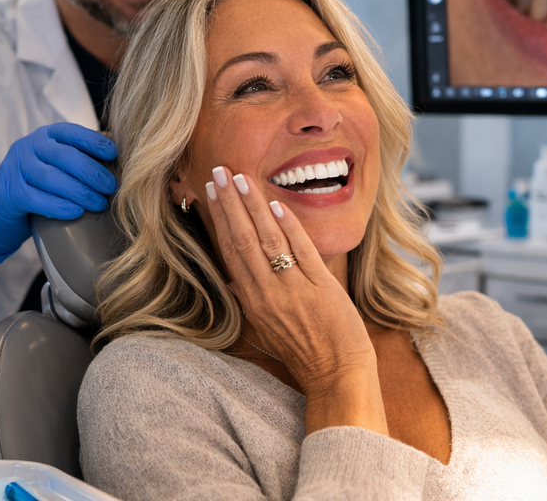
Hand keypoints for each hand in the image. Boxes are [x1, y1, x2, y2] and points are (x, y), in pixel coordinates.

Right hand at [0, 123, 116, 263]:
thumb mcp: (57, 167)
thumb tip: (121, 161)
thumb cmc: (39, 187)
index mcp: (44, 136)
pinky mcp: (8, 193)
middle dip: (92, 172)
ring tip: (99, 203)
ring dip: (80, 191)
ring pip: (51, 178)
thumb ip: (80, 160)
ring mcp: (14, 169)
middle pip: (65, 156)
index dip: (94, 142)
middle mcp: (27, 146)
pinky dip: (59, 206)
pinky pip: (36, 198)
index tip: (115, 154)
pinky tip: (76, 212)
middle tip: (112, 187)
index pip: (72, 132)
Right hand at [206, 166, 386, 434]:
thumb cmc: (303, 352)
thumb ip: (248, 301)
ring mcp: (293, 290)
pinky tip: (276, 205)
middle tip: (218, 172)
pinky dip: (288, 226)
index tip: (211, 193)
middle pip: (241, 240)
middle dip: (228, 203)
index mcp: (252, 302)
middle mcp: (267, 294)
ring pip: (267, 240)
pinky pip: (300, 250)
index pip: (229, 252)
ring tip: (241, 178)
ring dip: (253, 206)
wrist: (336, 374)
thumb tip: (230, 280)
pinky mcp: (320, 287)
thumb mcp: (266, 329)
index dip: (219, 220)